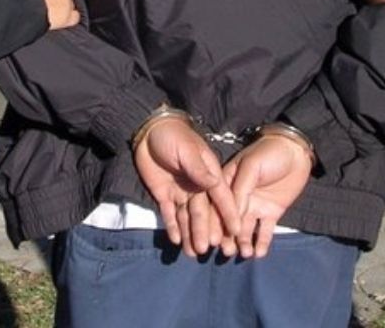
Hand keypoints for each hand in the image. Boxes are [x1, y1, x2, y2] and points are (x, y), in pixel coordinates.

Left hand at [134, 115, 239, 257]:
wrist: (149, 131)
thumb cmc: (173, 136)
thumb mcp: (187, 149)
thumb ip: (198, 168)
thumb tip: (215, 184)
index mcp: (207, 174)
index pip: (220, 197)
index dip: (228, 213)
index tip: (236, 231)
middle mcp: (197, 186)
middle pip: (203, 212)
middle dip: (205, 230)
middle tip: (207, 249)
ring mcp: (181, 192)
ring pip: (187, 217)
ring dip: (190, 234)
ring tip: (192, 253)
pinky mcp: (165, 195)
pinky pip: (169, 214)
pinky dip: (173, 227)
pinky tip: (177, 241)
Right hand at [223, 133, 312, 258]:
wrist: (298, 151)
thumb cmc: (270, 153)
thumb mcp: (251, 166)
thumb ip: (241, 190)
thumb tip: (233, 218)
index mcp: (228, 183)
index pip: (217, 206)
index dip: (214, 222)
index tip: (212, 239)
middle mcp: (239, 197)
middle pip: (229, 221)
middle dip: (227, 238)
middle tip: (228, 252)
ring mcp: (255, 206)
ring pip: (245, 229)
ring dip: (243, 243)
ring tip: (244, 254)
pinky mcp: (271, 212)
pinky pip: (265, 231)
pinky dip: (261, 243)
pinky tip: (259, 253)